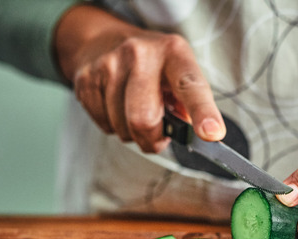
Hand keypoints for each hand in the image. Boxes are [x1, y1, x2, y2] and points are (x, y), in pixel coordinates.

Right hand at [55, 5, 224, 151]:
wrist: (103, 40)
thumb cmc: (152, 66)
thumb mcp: (178, 71)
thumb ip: (189, 103)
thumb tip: (193, 134)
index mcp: (173, 52)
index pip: (190, 86)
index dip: (202, 112)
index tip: (211, 134)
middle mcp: (140, 54)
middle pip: (144, 120)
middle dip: (153, 139)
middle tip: (158, 136)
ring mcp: (109, 65)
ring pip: (122, 128)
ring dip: (132, 133)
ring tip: (135, 111)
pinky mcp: (86, 79)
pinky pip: (104, 125)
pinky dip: (113, 126)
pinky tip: (116, 107)